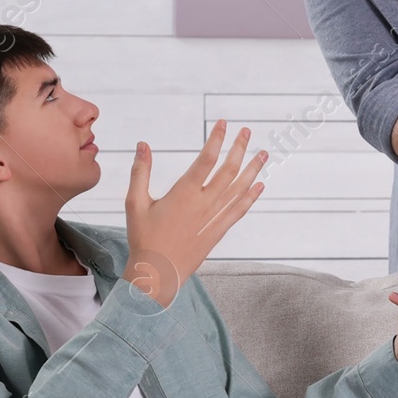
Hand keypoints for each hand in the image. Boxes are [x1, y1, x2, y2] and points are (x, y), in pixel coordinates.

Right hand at [123, 120, 266, 306]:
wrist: (157, 273)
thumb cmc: (143, 238)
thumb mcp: (134, 203)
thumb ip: (140, 172)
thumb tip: (142, 144)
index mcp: (184, 193)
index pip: (206, 159)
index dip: (216, 139)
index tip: (223, 123)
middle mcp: (204, 203)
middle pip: (228, 170)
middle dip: (239, 148)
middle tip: (248, 131)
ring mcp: (214, 218)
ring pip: (239, 188)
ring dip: (252, 169)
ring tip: (263, 153)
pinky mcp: (218, 231)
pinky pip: (239, 210)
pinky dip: (251, 196)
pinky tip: (260, 185)